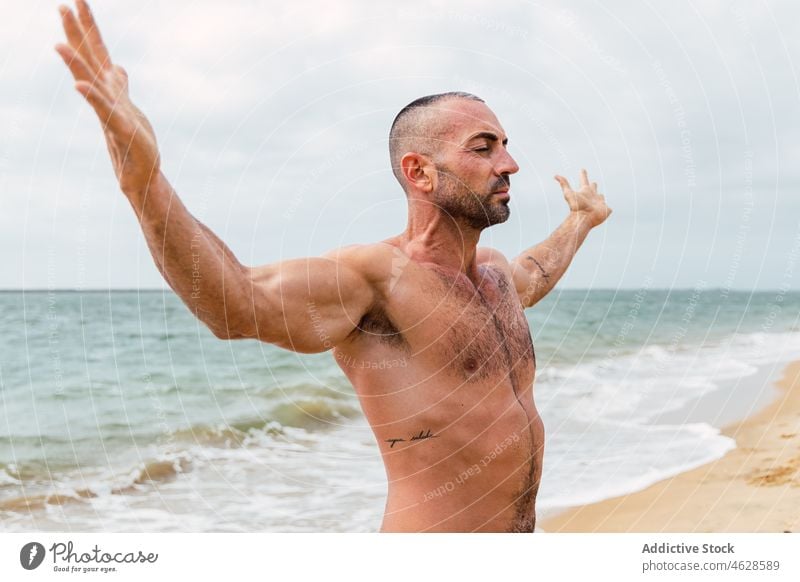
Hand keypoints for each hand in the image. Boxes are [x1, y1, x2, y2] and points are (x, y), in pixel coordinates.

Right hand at [55, 0, 159, 195]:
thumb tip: (117, 67)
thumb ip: (119, 85)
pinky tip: (79, 86)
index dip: (88, 26)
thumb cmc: (133, 139)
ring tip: (58, 44)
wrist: (140, 171)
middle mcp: (106, 96)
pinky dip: (92, 97)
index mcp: (109, 88)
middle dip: (77, 34)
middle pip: (89, 59)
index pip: (96, 52)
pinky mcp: (120, 129)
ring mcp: (110, 112)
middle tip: (62, 6)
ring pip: (90, 82)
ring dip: (74, 64)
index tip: (76, 0)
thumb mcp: (128, 105)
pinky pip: (103, 110)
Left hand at [554, 169, 611, 227]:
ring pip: (600, 197)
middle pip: (593, 188)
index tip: (582, 170)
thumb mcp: (569, 194)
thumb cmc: (577, 206)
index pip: (584, 180)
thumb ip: (564, 184)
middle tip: (593, 183)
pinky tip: (606, 210)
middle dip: (593, 185)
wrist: (584, 218)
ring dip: (600, 197)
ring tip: (599, 196)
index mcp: (585, 191)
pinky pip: (608, 208)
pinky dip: (607, 209)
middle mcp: (591, 196)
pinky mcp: (606, 209)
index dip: (583, 175)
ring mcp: (599, 203)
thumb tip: (555, 175)